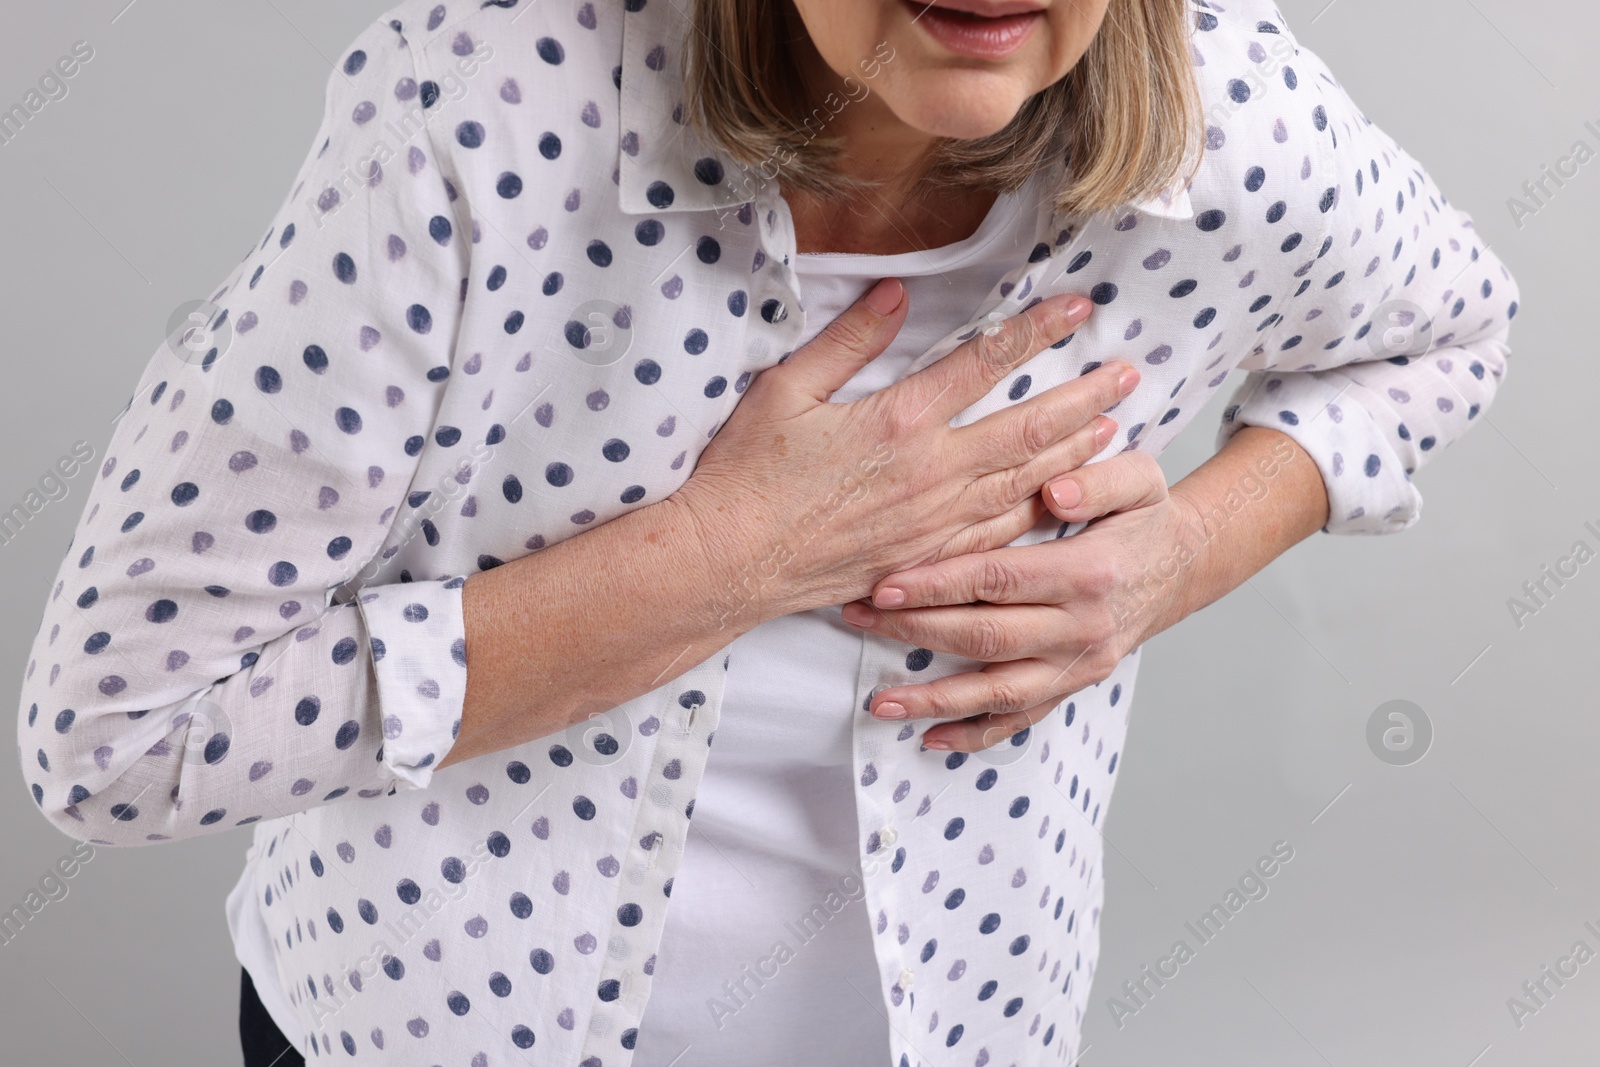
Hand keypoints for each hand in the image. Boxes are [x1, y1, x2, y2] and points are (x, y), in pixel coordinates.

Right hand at [669, 276, 1139, 628]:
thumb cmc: (747, 474)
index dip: (1037, 330)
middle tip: (1130, 374)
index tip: (1077, 307)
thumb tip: (895, 294)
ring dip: (1074, 454)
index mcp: (899, 420)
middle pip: (1029, 429)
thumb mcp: (785, 389)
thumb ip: (846, 341)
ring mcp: (933, 522)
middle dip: (1085, 398)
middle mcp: (930, 473)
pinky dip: (1037, 514)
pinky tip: (1059, 501)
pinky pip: (996, 536)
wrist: (728, 561)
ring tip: (1114, 430)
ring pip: (1024, 484)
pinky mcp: (923, 559)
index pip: (985, 363)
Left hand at [840, 448, 1203, 752]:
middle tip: (856, 618)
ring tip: (880, 703)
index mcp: (1090, 573)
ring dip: (935, 699)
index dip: (939, 583)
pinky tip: (931, 738)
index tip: (886, 582)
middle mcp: (1083, 628)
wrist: (1181, 567)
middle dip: (914, 631)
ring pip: (996, 691)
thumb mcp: (1140, 480)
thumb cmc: (1144, 517)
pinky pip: (1021, 719)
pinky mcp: (1071, 685)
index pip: (998, 579)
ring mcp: (1077, 665)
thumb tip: (1055, 489)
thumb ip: (1099, 479)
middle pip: (985, 636)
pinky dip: (976, 734)